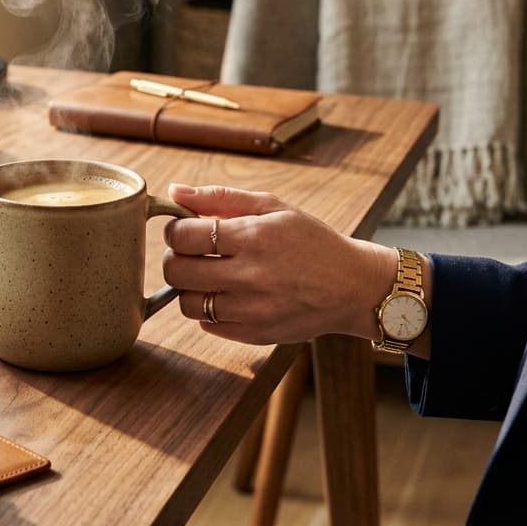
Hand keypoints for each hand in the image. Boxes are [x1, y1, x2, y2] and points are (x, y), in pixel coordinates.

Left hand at [162, 184, 395, 345]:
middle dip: (176, 258)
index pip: (183, 236)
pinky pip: (207, 324)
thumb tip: (174, 191)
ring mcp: (252, 310)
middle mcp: (250, 276)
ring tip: (209, 275)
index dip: (175, 230)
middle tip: (190, 253)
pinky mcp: (255, 334)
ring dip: (190, 287)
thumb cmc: (310, 241)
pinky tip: (227, 294)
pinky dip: (209, 310)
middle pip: (177, 271)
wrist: (352, 287)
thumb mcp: (272, 207)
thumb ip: (219, 198)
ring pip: (186, 303)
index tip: (184, 230)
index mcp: (253, 238)